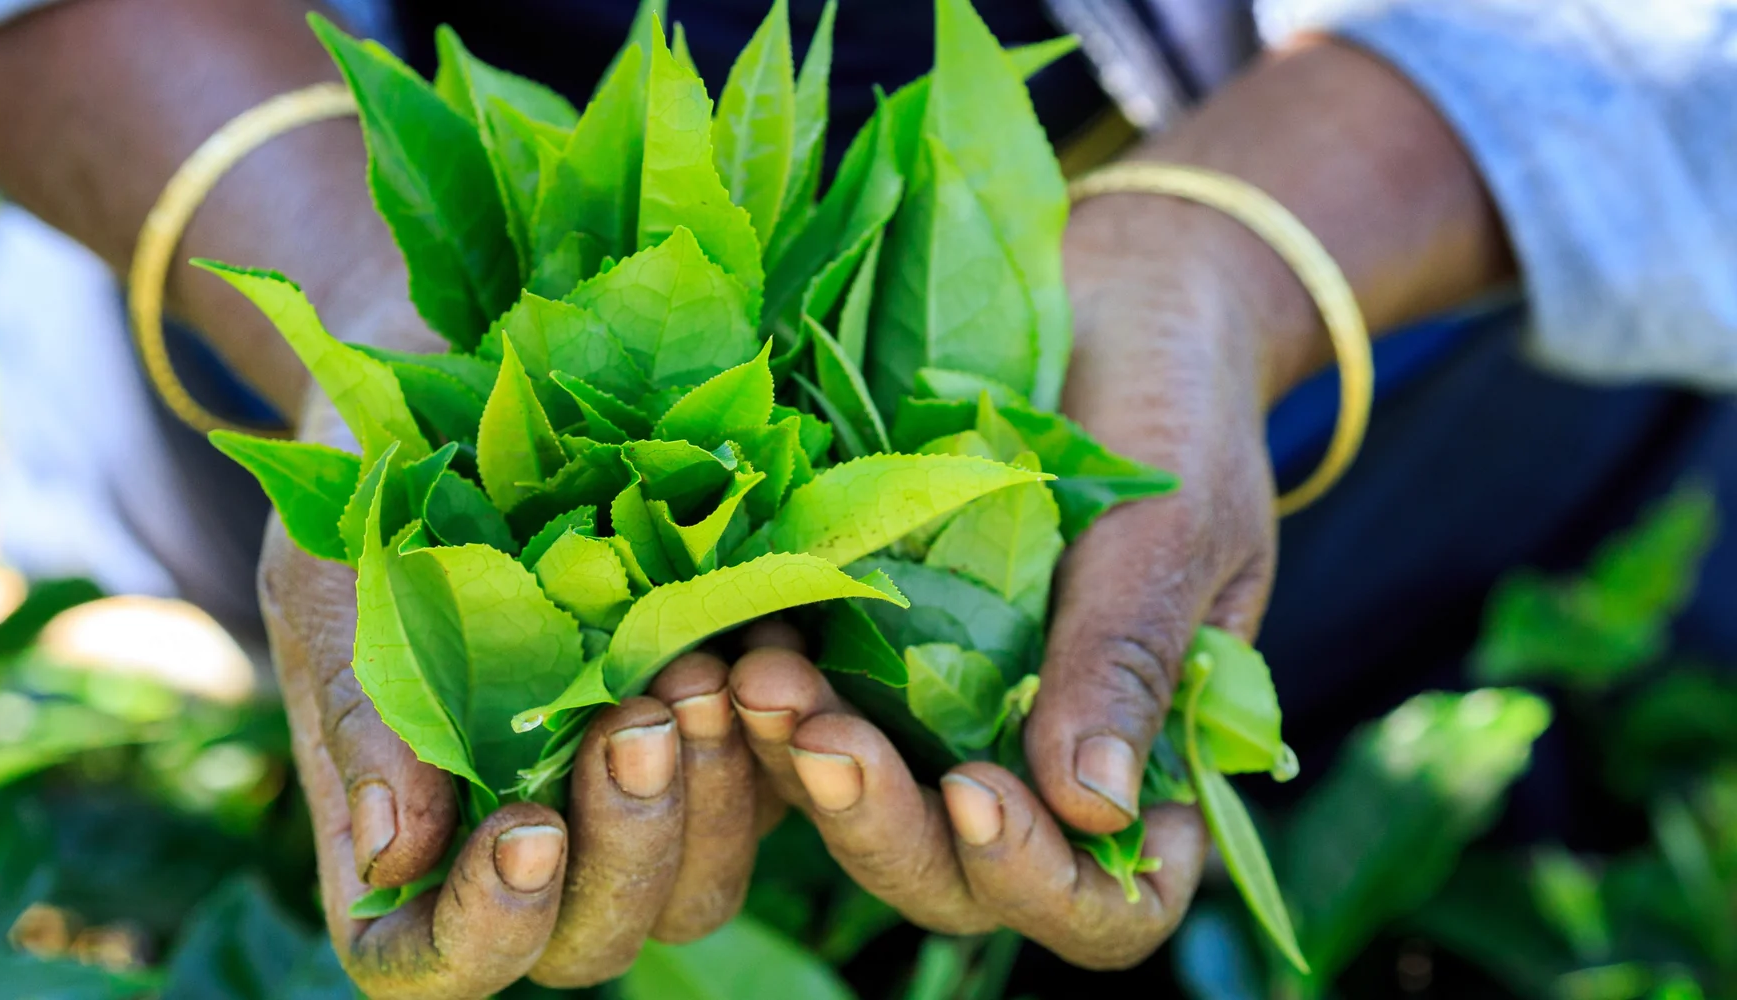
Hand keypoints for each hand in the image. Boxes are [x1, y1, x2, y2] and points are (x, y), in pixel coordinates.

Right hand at [261, 403, 759, 997]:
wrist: (455, 408)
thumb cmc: (366, 506)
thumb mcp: (332, 590)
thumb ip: (359, 717)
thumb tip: (394, 855)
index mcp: (405, 846)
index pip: (432, 966)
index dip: (484, 933)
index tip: (524, 828)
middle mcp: (523, 851)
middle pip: (589, 943)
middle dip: (626, 850)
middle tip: (636, 721)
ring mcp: (627, 805)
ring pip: (695, 890)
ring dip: (711, 802)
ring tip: (699, 672)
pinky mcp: (716, 746)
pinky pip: (770, 797)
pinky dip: (776, 743)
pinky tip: (766, 655)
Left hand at [728, 192, 1296, 967]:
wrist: (1111, 298)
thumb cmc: (1178, 411)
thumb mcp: (1174, 530)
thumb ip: (1126, 662)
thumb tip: (1094, 807)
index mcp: (1145, 764)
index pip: (1104, 901)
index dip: (1040, 881)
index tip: (980, 792)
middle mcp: (1033, 765)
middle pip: (956, 877)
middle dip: (883, 827)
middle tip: (821, 738)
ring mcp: (941, 716)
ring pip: (864, 807)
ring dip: (805, 767)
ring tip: (756, 680)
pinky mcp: (863, 651)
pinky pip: (809, 709)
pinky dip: (767, 696)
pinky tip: (727, 642)